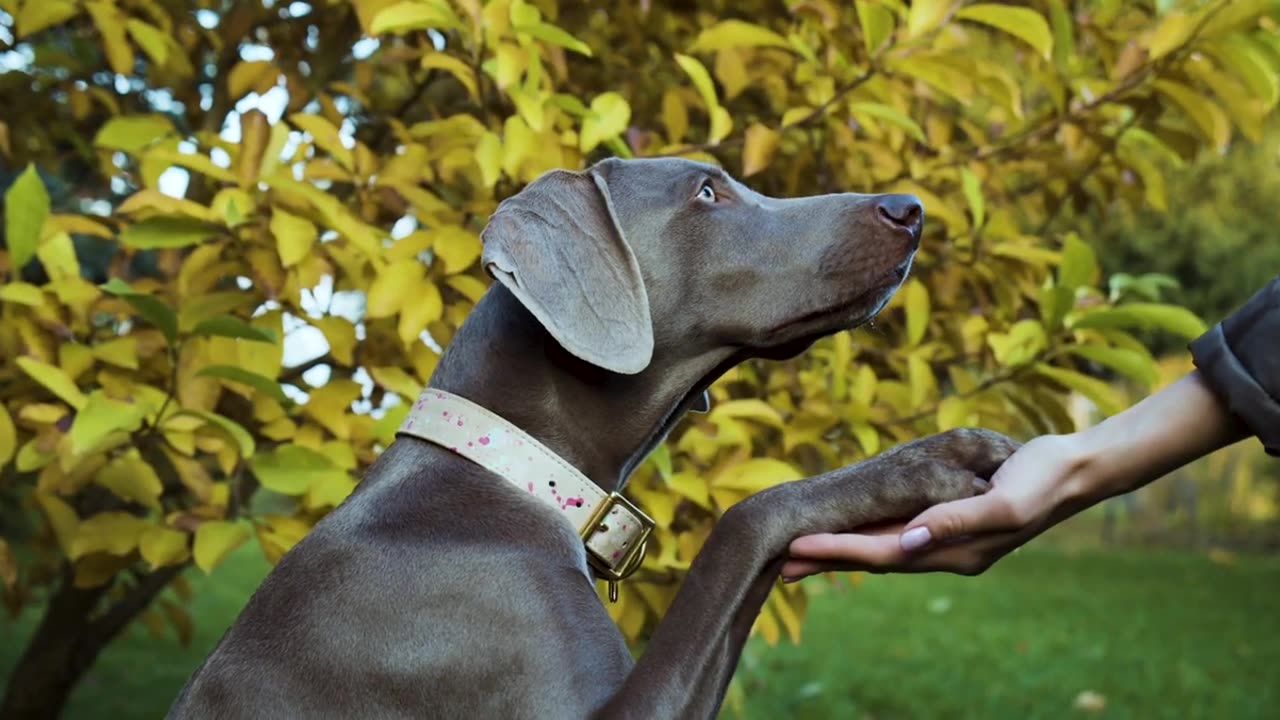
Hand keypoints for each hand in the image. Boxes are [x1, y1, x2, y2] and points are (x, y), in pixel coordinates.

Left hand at [781, 434, 1091, 578]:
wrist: (1075, 471)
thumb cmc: (1041, 481)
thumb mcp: (1003, 501)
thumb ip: (957, 521)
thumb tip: (910, 540)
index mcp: (956, 551)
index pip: (884, 554)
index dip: (839, 551)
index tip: (798, 548)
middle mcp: (945, 552)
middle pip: (874, 559)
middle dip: (828, 560)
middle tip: (779, 562)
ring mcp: (947, 540)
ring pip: (883, 548)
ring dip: (842, 551)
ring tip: (801, 553)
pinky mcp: (950, 521)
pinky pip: (898, 532)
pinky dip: (869, 534)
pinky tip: (850, 531)